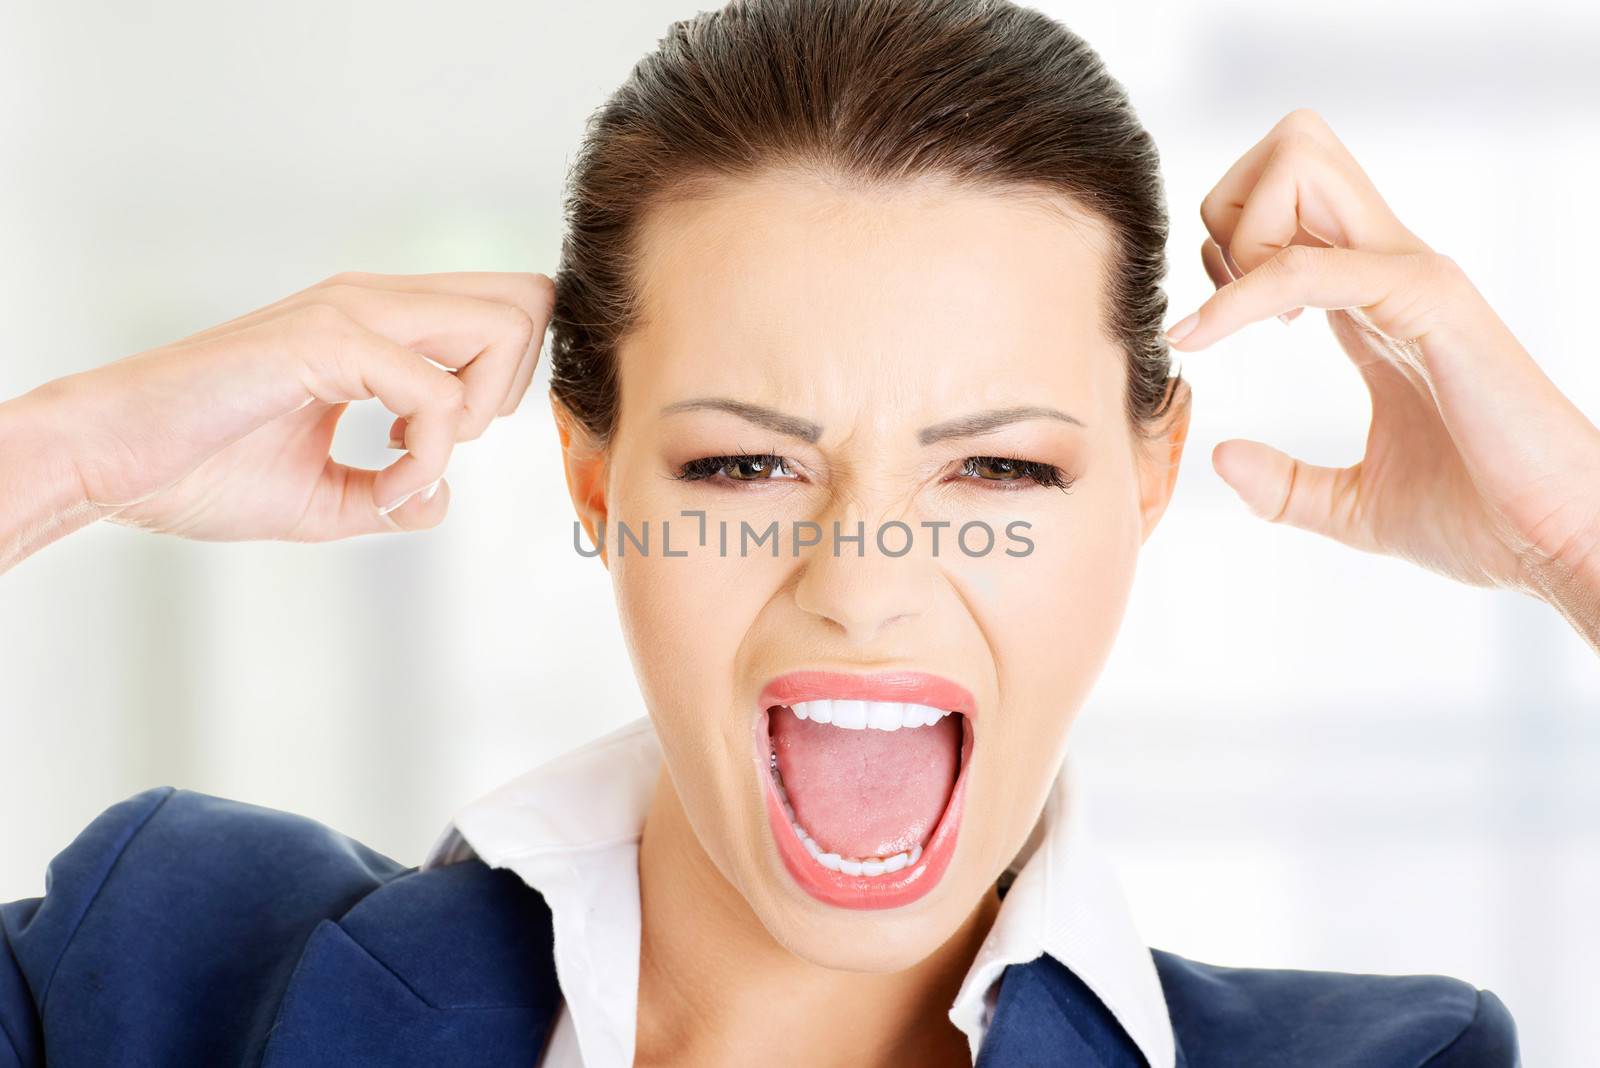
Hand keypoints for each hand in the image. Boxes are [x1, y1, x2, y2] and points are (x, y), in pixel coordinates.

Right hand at [25, 271, 551, 540]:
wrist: (109, 461)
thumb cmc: (199, 467)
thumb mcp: (326, 495)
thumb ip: (394, 494)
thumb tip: (440, 502)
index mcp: (378, 320)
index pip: (506, 309)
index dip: (505, 383)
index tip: (441, 443)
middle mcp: (374, 299)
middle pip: (526, 301)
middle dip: (510, 390)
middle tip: (437, 447)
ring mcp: (352, 311)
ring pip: (502, 323)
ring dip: (475, 415)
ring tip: (407, 465)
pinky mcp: (327, 342)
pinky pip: (437, 392)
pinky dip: (431, 455)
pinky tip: (386, 486)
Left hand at [1166, 109, 1599, 646]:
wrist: (1557, 546)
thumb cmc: (1481, 519)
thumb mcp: (1355, 506)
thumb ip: (1284, 485)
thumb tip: (1220, 456)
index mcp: (1376, 299)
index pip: (1287, 207)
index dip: (1226, 248)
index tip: (1205, 325)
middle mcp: (1392, 269)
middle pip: (1293, 150)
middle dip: (1227, 211)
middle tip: (1222, 303)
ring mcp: (1413, 275)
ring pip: (1299, 165)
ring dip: (1239, 234)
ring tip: (1234, 322)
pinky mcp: (1428, 300)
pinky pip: (1306, 265)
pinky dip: (1238, 296)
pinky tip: (1201, 338)